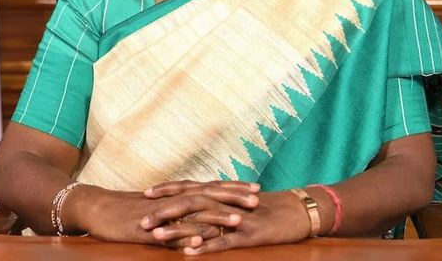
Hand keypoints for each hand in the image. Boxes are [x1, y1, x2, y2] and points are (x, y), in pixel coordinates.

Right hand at [67, 183, 254, 245]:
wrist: (97, 208)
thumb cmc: (129, 210)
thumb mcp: (160, 209)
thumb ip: (181, 210)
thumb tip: (202, 217)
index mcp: (178, 194)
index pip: (211, 187)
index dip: (234, 188)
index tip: (256, 188)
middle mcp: (173, 200)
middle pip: (208, 195)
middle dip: (234, 197)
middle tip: (257, 200)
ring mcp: (162, 213)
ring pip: (193, 212)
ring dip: (217, 216)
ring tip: (238, 221)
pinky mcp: (149, 228)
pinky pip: (169, 232)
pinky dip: (186, 235)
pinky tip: (201, 240)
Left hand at [156, 190, 312, 254]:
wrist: (300, 210)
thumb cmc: (270, 208)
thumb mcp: (241, 203)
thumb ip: (220, 202)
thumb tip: (199, 204)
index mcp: (223, 193)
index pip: (189, 187)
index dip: (167, 190)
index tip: (144, 195)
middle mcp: (226, 202)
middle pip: (189, 202)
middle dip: (164, 211)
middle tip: (142, 220)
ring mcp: (237, 218)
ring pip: (202, 221)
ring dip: (178, 229)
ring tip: (157, 236)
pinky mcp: (249, 235)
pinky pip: (224, 241)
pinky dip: (206, 247)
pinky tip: (190, 253)